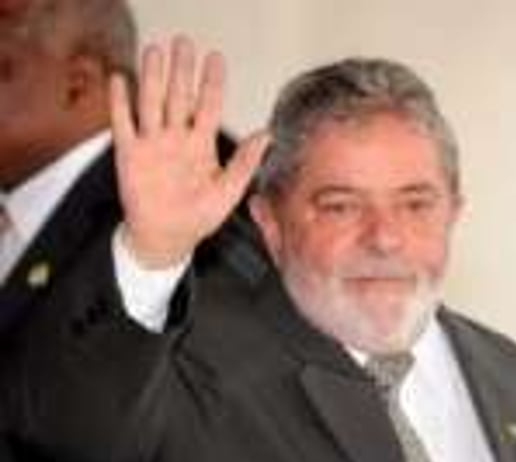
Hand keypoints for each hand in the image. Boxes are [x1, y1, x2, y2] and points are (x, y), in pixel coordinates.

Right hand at [110, 36, 270, 268]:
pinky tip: (120, 80)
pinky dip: (121, 102)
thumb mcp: (229, 191)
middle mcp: (177, 139)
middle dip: (181, 70)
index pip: (209, 105)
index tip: (215, 58)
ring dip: (152, 77)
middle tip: (183, 42)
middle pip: (179, 96)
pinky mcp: (130, 155)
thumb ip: (246, 162)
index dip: (212, 82)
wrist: (167, 238)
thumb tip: (268, 134)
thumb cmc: (199, 217)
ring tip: (155, 51)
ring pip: (152, 102)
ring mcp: (153, 144)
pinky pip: (124, 123)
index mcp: (202, 145)